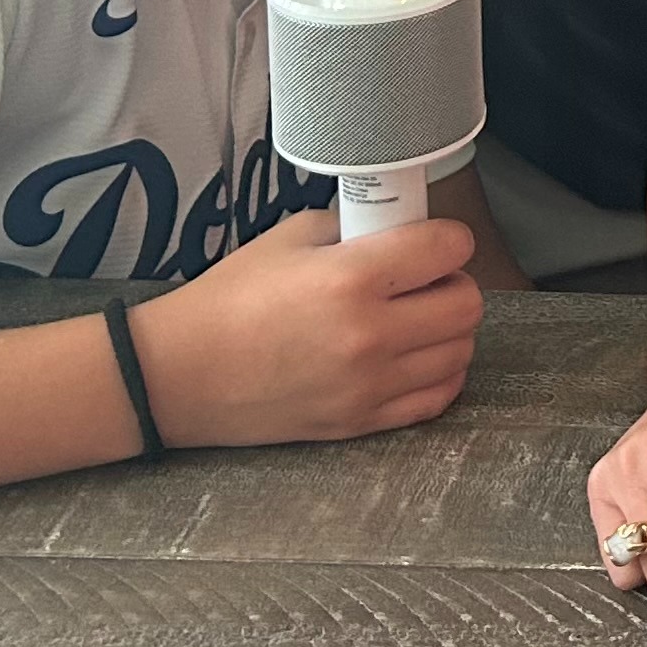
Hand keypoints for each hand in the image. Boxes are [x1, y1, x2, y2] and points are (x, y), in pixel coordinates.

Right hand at [127, 210, 480, 447]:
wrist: (180, 374)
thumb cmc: (230, 300)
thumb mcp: (292, 237)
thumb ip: (356, 226)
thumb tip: (402, 224)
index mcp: (351, 278)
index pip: (449, 248)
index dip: (447, 238)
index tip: (433, 240)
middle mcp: (369, 336)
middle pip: (467, 304)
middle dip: (453, 282)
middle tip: (424, 279)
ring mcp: (368, 386)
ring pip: (460, 352)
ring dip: (448, 330)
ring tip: (415, 317)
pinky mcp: (360, 422)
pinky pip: (436, 398)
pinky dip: (438, 374)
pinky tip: (413, 357)